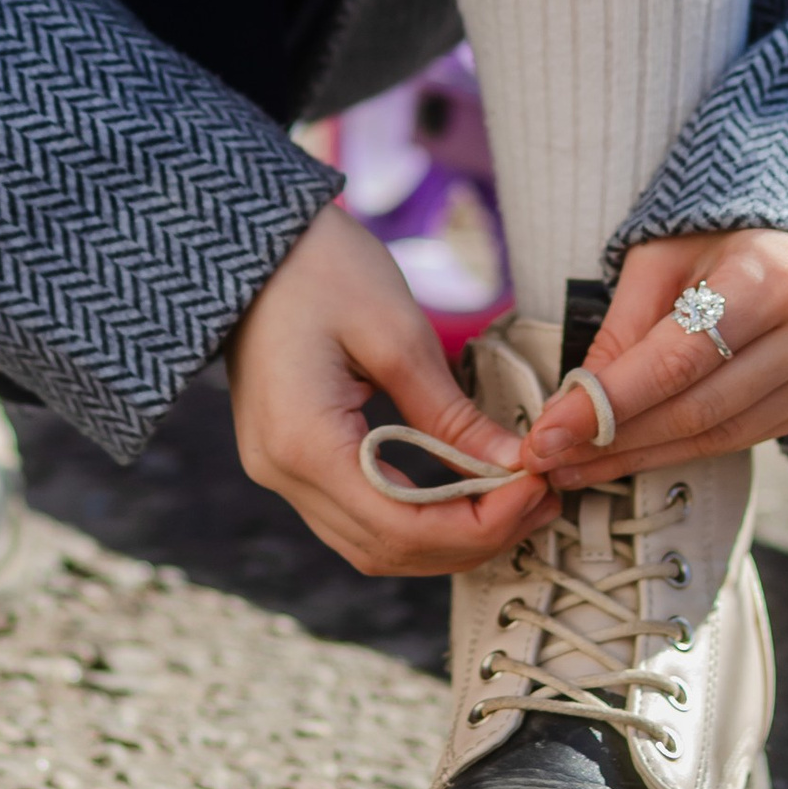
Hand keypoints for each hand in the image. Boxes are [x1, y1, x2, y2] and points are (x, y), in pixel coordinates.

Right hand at [225, 205, 553, 576]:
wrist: (249, 238)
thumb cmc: (319, 266)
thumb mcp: (396, 332)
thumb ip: (452, 413)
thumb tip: (513, 466)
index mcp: (305, 443)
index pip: (404, 529)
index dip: (480, 525)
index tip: (534, 488)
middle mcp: (283, 473)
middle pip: (389, 550)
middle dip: (473, 537)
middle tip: (538, 498)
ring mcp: (279, 471)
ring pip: (373, 545)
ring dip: (446, 537)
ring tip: (510, 498)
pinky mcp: (287, 458)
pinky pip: (357, 516)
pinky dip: (414, 518)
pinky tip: (461, 491)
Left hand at [523, 229, 787, 485]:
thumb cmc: (725, 241)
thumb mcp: (663, 256)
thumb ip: (623, 327)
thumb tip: (574, 405)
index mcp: (772, 276)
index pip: (678, 359)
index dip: (610, 402)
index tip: (549, 433)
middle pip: (697, 408)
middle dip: (615, 439)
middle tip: (552, 458)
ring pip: (718, 436)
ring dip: (641, 457)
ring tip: (579, 466)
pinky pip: (740, 440)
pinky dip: (681, 451)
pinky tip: (634, 454)